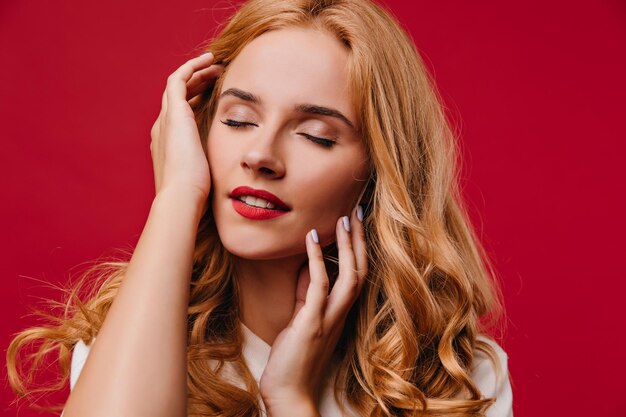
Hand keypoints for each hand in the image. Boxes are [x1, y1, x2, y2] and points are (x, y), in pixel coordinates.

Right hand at [150, 52, 222, 206]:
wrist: (182, 197)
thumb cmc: (196, 195)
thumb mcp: (206, 177)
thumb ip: (215, 169)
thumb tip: (236, 175)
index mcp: (169, 144)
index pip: (181, 114)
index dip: (196, 101)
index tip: (216, 95)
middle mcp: (163, 129)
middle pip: (178, 96)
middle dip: (196, 83)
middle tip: (217, 75)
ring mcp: (166, 120)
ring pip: (177, 85)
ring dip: (196, 72)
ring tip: (215, 65)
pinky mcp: (173, 114)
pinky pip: (178, 79)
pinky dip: (191, 67)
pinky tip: (209, 61)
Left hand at [259, 205, 367, 413]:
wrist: (288, 392)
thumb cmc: (294, 357)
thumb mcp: (303, 317)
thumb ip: (308, 292)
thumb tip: (308, 263)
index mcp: (340, 311)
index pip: (357, 272)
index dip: (359, 247)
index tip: (355, 221)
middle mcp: (340, 312)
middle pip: (361, 269)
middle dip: (360, 239)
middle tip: (358, 210)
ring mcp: (328, 317)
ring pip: (350, 275)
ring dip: (348, 245)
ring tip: (344, 218)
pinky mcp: (312, 322)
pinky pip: (319, 285)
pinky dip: (318, 260)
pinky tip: (312, 238)